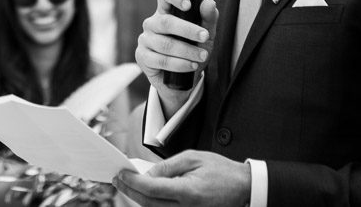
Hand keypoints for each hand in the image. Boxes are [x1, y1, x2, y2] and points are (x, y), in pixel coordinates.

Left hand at [113, 150, 248, 206]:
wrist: (243, 188)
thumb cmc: (221, 171)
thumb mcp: (193, 158)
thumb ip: (168, 167)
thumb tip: (147, 173)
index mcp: (188, 192)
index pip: (151, 189)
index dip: (132, 181)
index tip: (120, 173)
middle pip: (148, 203)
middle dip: (129, 190)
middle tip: (117, 179)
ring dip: (137, 197)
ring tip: (126, 184)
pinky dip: (150, 203)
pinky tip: (143, 192)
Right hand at [135, 0, 217, 112]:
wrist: (182, 80)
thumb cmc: (192, 50)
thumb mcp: (206, 35)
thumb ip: (208, 19)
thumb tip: (209, 2)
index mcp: (165, 11)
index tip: (188, 5)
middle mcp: (152, 23)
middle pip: (166, 21)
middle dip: (188, 30)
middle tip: (204, 37)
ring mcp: (145, 40)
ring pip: (166, 44)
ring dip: (187, 51)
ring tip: (202, 56)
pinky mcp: (142, 57)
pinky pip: (161, 60)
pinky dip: (179, 64)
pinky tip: (191, 66)